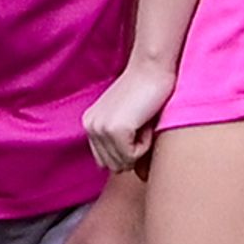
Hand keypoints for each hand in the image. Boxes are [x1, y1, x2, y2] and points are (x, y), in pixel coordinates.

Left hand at [83, 55, 172, 175]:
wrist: (153, 67)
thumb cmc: (149, 91)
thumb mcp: (131, 119)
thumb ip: (125, 144)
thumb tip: (138, 176)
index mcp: (91, 124)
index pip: (106, 160)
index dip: (128, 152)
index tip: (139, 129)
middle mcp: (90, 126)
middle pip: (113, 165)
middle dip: (134, 153)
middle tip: (143, 125)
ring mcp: (100, 128)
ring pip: (123, 163)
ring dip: (140, 149)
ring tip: (143, 122)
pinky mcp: (115, 130)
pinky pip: (133, 156)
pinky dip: (146, 144)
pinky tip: (146, 121)